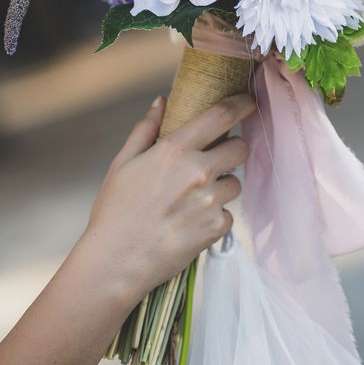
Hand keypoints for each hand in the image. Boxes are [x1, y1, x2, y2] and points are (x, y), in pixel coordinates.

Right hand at [76, 92, 255, 305]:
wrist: (115, 263)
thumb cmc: (115, 212)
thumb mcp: (123, 163)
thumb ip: (145, 129)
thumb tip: (161, 102)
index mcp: (175, 150)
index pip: (221, 115)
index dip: (241, 104)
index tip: (248, 102)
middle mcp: (197, 172)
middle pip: (241, 148)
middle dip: (233, 149)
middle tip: (217, 158)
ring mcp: (210, 202)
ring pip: (235, 183)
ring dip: (223, 186)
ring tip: (195, 198)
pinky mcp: (215, 228)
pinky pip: (229, 214)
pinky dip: (216, 217)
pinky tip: (192, 222)